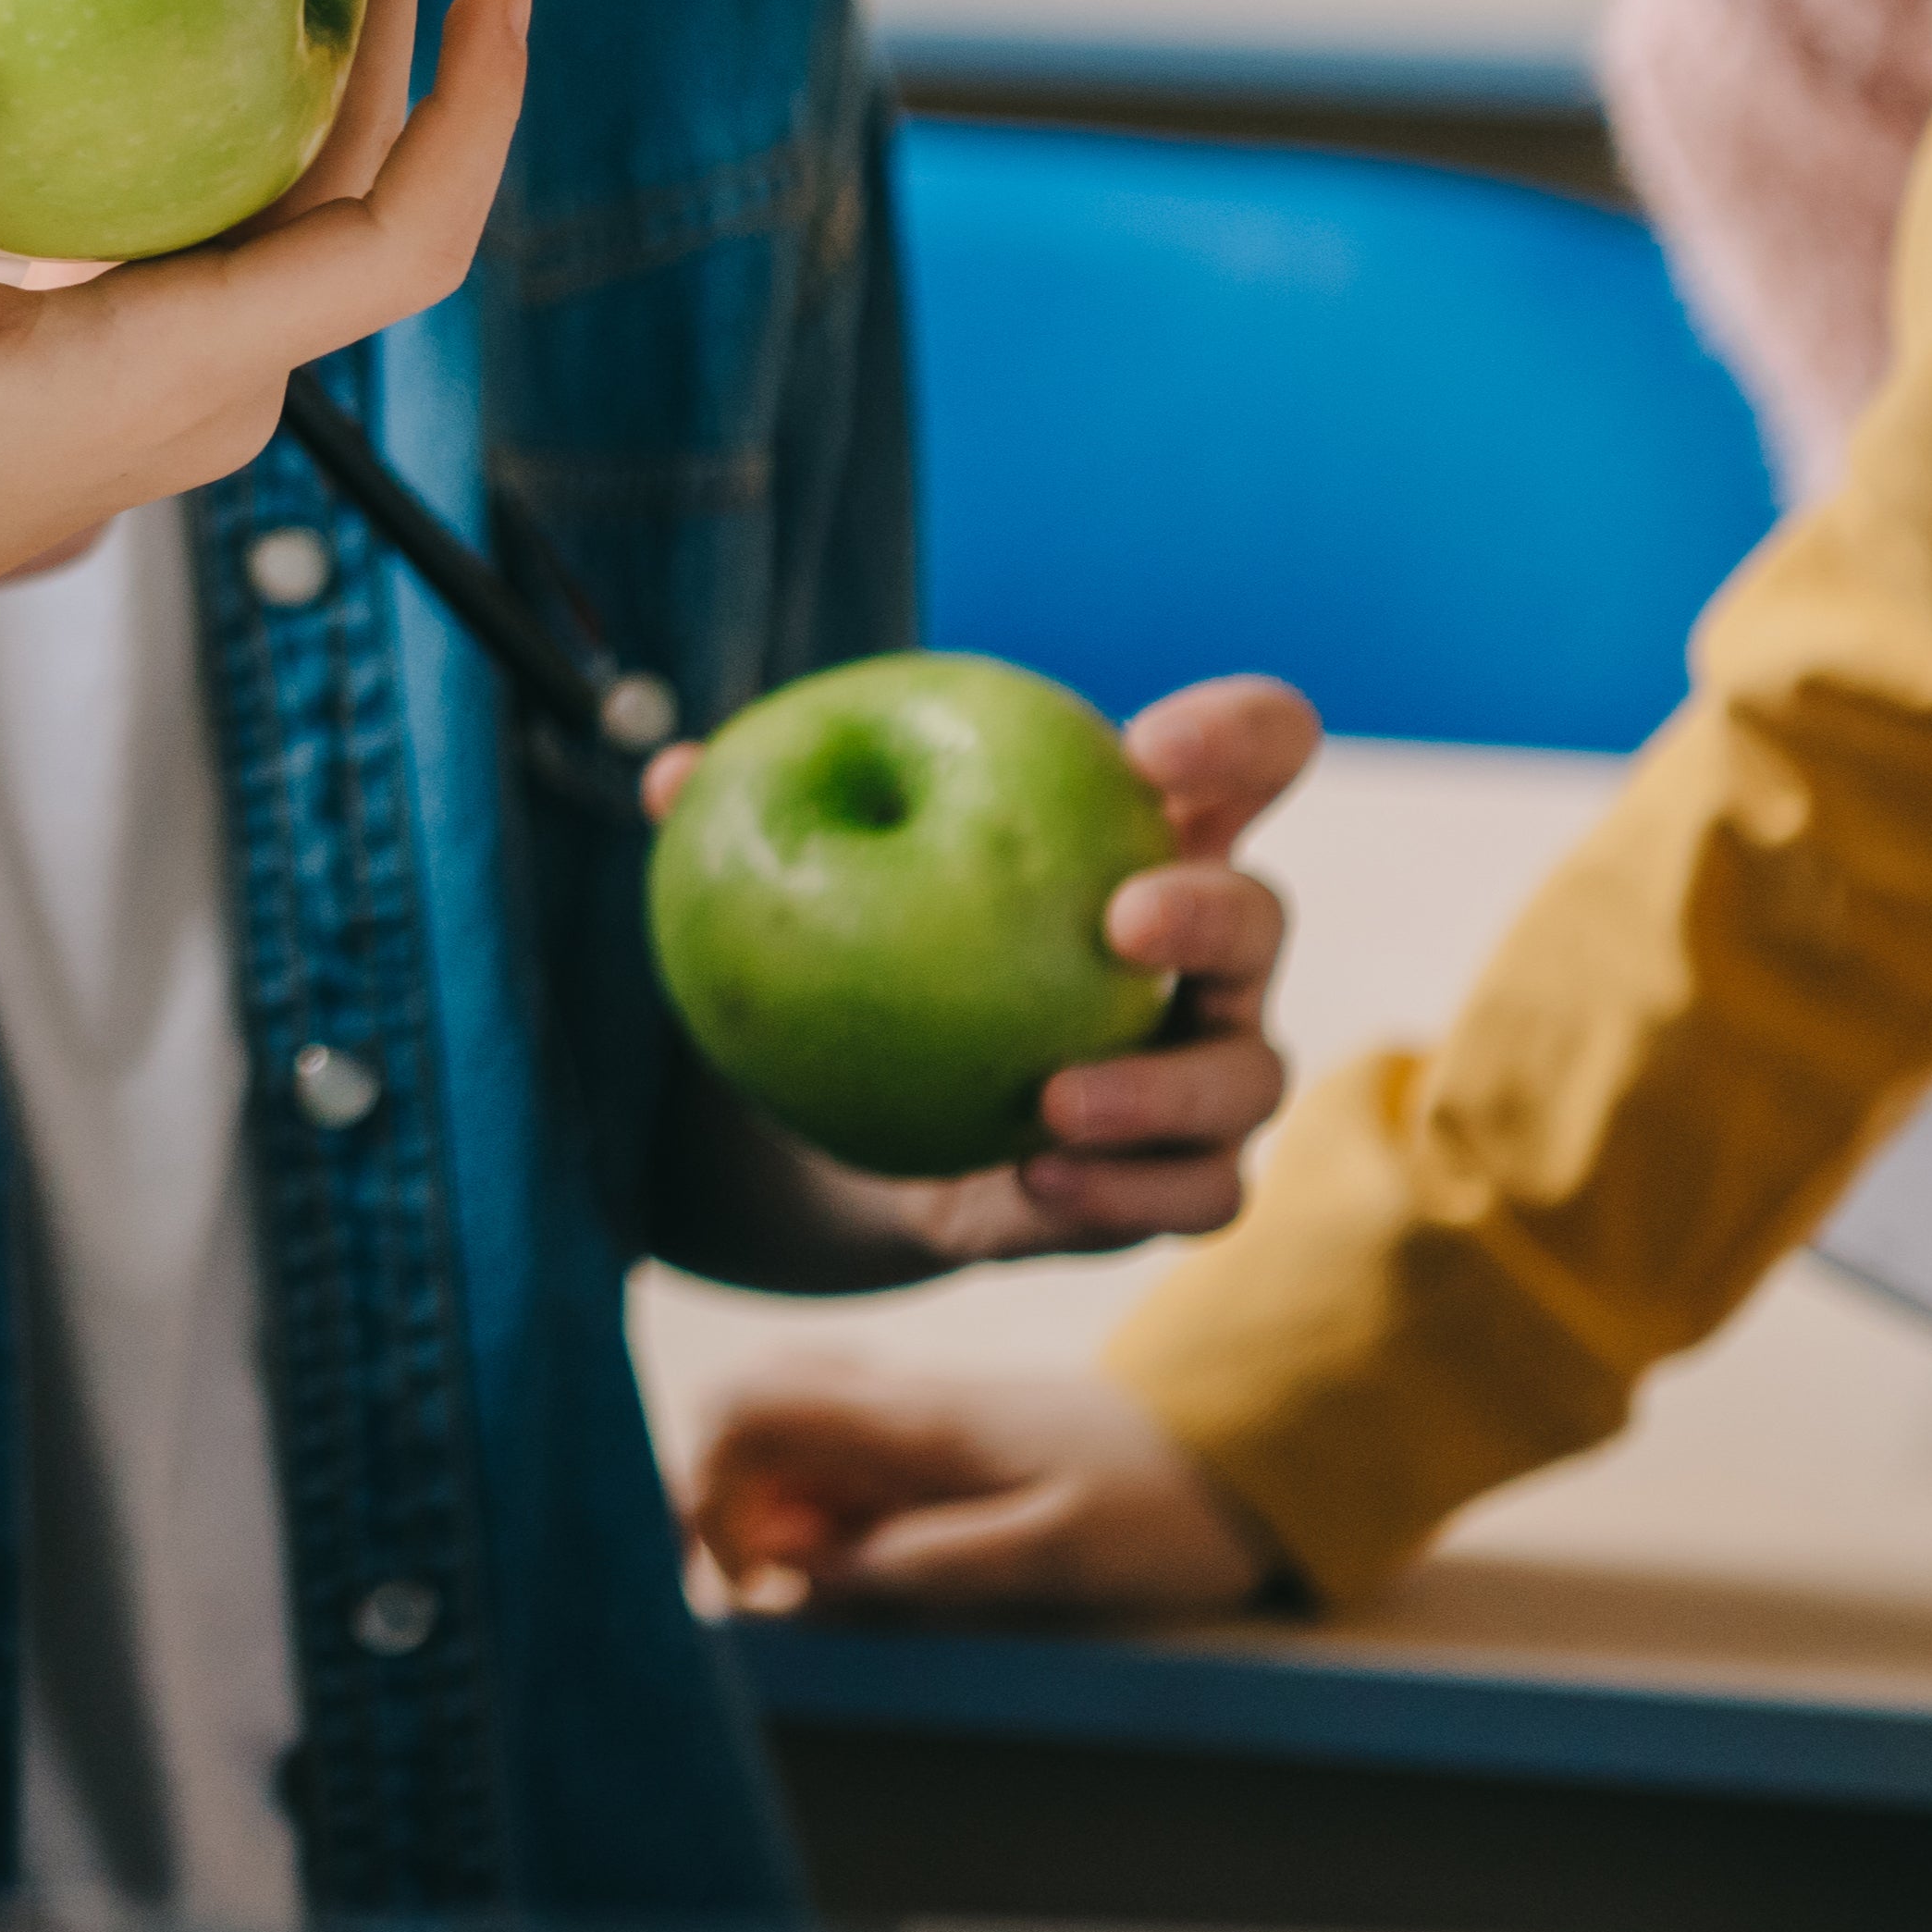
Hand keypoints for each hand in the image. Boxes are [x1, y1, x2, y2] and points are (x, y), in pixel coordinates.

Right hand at [0, 0, 523, 714]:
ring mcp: (185, 360)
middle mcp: (222, 368)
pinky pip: (223, 192)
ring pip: (301, 177)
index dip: (471, 114)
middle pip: (366, 173)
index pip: (399, 241)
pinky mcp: (135, 342)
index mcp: (186, 364)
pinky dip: (237, 80)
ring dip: (328, 32)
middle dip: (398, 3)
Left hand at [641, 671, 1316, 1267]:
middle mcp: (1189, 957)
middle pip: (1260, 918)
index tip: (1151, 748)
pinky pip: (1195, 1196)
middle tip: (1120, 920)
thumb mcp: (803, 879)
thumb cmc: (849, 950)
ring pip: (1246, 1079)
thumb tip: (672, 775)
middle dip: (1211, 913)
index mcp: (1130, 838)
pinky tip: (1033, 1178)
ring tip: (1051, 1101)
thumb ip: (754, 815)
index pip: (1245, 756)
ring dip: (1164, 1090)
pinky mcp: (1161, 1182)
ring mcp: (1192, 1073)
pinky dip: (1127, 1193)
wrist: (838, 1125)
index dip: (1234, 735)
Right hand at [684, 1354, 1279, 1615]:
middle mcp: (904, 1399)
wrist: (1249, 1449)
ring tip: (774, 1584)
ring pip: (784, 1417)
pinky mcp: (942, 1430)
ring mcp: (920, 1408)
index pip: (750, 1407)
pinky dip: (800, 1492)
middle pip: (746, 1403)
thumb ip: (932, 1559)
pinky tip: (828, 1554)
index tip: (742, 1584)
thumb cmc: (1165, 1511)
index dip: (707, 1488)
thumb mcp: (1059, 1555)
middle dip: (707, 1488)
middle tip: (741, 1593)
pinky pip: (834, 1438)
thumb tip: (807, 1572)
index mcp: (921, 1422)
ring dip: (752, 1495)